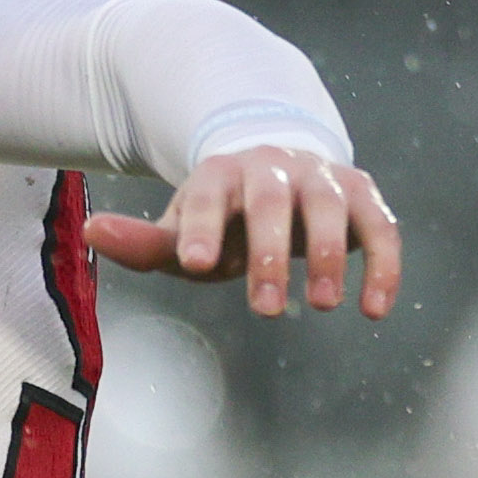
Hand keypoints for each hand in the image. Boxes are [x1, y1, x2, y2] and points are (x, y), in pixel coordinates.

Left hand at [92, 142, 400, 322]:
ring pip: (330, 206)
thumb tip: (94, 230)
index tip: (199, 265)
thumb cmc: (224, 222)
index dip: (203, 227)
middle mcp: (272, 167)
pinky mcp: (364, 194)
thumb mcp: (183, 233)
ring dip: (330, 254)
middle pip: (273, 200)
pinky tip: (375, 309)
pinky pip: (381, 226)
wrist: (280, 177)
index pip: (208, 196)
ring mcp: (321, 177)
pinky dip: (383, 264)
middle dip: (271, 251)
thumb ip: (144, 243)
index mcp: (219, 174)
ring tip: (325, 305)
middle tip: (267, 309)